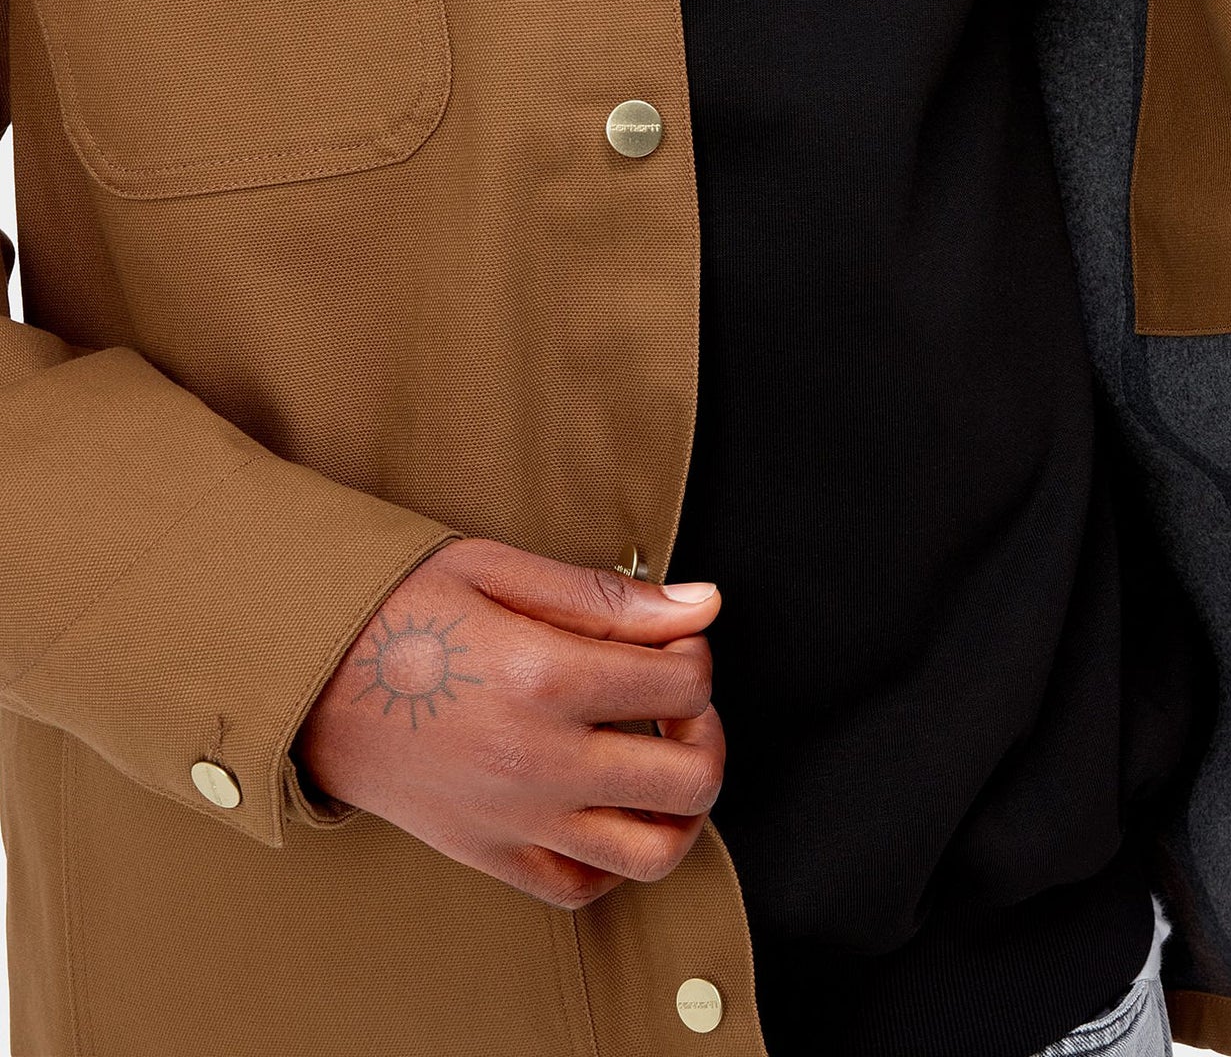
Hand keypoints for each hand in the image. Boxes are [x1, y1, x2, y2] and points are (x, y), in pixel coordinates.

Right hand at [297, 538, 723, 907]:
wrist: (297, 675)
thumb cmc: (396, 610)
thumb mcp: (500, 571)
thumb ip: (609, 596)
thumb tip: (703, 604)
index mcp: (545, 677)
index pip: (684, 683)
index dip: (693, 650)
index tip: (668, 637)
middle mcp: (538, 762)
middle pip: (690, 777)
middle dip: (705, 729)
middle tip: (676, 697)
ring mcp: (513, 820)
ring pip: (654, 851)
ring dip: (680, 804)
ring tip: (656, 755)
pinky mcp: (485, 854)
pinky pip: (583, 888)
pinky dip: (617, 856)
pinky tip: (608, 802)